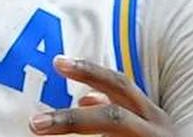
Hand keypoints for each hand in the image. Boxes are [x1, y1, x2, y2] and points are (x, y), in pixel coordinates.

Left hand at [28, 56, 174, 135]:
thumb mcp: (144, 125)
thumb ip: (117, 110)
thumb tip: (85, 97)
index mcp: (152, 115)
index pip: (120, 86)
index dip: (89, 72)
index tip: (57, 63)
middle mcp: (156, 129)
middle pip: (114, 117)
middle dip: (73, 120)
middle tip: (36, 124)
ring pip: (114, 129)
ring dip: (75, 128)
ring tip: (41, 131)